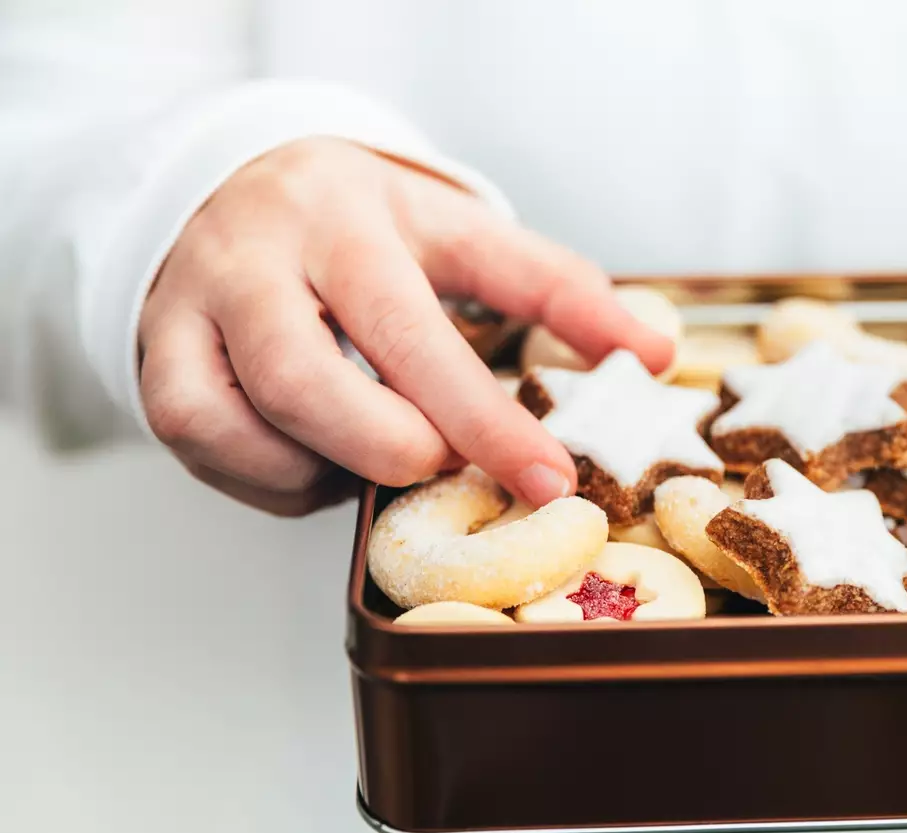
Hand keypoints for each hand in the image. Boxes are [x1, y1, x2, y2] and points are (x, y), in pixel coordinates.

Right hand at [138, 137, 672, 515]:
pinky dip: (272, 477)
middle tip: (446, 467)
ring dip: (330, 464)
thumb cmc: (365, 229)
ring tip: (384, 454)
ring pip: (247, 418)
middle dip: (397, 448)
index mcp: (355, 218)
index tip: (552, 480)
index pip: (419, 328)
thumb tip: (657, 355)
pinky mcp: (156, 355)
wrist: (234, 186)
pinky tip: (319, 462)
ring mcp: (197, 305)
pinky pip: (206, 441)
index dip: (487, 416)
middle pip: (312, 381)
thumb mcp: (463, 236)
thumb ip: (559, 290)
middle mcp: (264, 255)